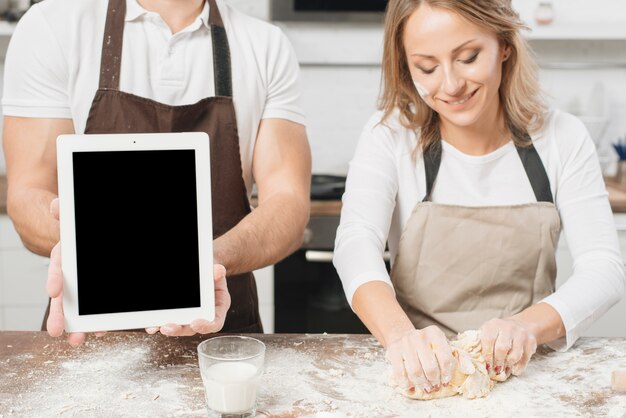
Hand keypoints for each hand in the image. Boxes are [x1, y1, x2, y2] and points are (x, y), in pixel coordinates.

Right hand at [46, 198, 97, 346]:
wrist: (84, 239)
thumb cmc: (78, 231)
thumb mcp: (72, 220)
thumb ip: (64, 213)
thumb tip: (56, 205)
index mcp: (65, 258)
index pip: (58, 269)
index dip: (55, 279)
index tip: (54, 291)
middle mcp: (72, 275)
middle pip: (65, 297)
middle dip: (60, 315)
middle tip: (56, 332)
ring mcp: (85, 287)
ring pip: (79, 308)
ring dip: (79, 324)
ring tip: (77, 341)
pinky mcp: (99, 295)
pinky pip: (99, 307)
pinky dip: (99, 320)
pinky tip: (101, 332)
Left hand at [145, 264, 230, 336]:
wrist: (204, 272)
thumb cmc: (212, 275)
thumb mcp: (217, 273)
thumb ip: (218, 273)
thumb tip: (218, 271)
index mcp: (217, 310)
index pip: (214, 323)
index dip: (206, 326)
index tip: (195, 323)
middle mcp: (203, 317)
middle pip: (192, 329)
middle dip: (179, 330)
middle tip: (167, 327)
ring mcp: (189, 317)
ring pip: (179, 328)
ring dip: (168, 329)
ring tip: (157, 326)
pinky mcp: (177, 316)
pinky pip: (168, 322)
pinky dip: (159, 324)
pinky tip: (151, 324)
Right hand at [386, 326, 455, 392]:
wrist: (402, 335)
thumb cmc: (426, 344)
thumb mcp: (443, 344)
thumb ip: (458, 356)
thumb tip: (468, 370)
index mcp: (435, 334)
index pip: (446, 359)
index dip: (447, 375)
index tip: (445, 381)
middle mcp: (420, 336)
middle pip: (430, 368)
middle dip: (434, 381)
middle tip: (435, 386)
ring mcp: (405, 343)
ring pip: (415, 372)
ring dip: (421, 384)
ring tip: (425, 387)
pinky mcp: (393, 350)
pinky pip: (399, 372)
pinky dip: (406, 384)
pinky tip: (411, 387)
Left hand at [479, 317, 536, 377]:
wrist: (519, 325)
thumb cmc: (499, 333)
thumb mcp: (488, 332)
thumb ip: (480, 342)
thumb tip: (472, 360)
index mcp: (493, 325)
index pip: (488, 340)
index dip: (487, 356)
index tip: (486, 366)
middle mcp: (508, 327)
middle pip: (502, 348)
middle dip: (497, 363)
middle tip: (495, 371)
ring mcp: (521, 333)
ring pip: (515, 355)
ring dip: (508, 366)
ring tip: (504, 372)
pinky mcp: (531, 341)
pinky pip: (525, 358)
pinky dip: (519, 367)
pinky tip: (513, 370)